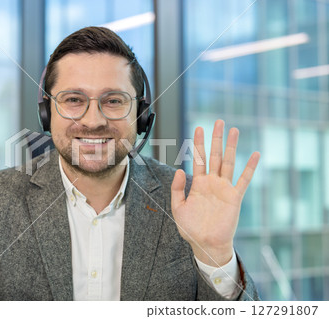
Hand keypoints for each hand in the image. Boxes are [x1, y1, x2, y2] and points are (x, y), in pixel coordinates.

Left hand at [171, 119, 259, 266]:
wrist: (206, 244)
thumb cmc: (191, 229)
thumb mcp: (178, 208)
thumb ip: (177, 189)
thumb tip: (179, 169)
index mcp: (198, 184)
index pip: (198, 159)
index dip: (198, 144)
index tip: (198, 128)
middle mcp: (212, 183)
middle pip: (215, 155)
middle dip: (216, 139)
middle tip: (218, 121)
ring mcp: (224, 188)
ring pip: (229, 162)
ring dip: (232, 146)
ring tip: (234, 130)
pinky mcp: (235, 197)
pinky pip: (244, 180)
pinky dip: (250, 167)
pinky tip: (255, 154)